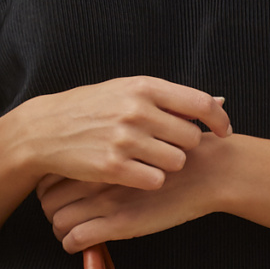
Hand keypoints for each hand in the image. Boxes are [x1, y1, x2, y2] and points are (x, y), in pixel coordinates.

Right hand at [6, 77, 229, 192]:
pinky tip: (137, 174)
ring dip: (168, 165)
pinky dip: (151, 180)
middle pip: (191, 138)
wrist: (46, 130)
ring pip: (176, 162)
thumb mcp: (127, 90)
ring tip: (148, 159)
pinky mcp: (114, 167)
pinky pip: (156, 181)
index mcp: (144, 87)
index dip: (220, 120)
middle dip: (184, 146)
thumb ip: (171, 98)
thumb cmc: (92, 108)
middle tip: (166, 147)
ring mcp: (125, 139)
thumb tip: (220, 102)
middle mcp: (137, 110)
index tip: (224, 132)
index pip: (201, 104)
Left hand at [38, 145, 232, 251]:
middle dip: (50, 209)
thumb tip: (103, 148)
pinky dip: (73, 245)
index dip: (49, 186)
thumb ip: (121, 143)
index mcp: (99, 154)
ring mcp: (105, 200)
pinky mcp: (119, 224)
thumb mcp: (146, 136)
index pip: (51, 172)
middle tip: (64, 215)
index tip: (60, 193)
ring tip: (72, 233)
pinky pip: (76, 239)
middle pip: (46, 196)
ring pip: (57, 219)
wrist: (208, 171)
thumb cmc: (181, 153)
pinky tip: (81, 245)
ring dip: (60, 230)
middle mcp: (96, 175)